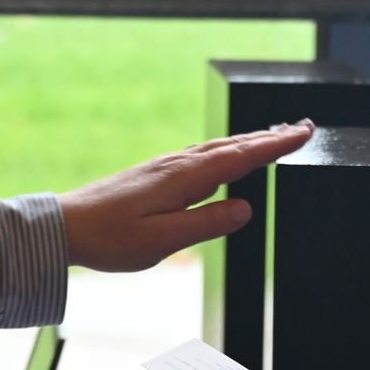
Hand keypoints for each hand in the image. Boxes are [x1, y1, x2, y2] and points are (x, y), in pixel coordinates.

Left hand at [57, 121, 314, 271]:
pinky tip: (226, 156)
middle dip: (269, 137)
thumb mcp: (163, 240)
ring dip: (249, 140)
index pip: (241, 157)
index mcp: (185, 179)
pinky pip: (202, 155)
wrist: (66, 226)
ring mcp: (166, 166)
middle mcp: (178, 165)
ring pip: (218, 147)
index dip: (274, 146)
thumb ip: (207, 224)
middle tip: (302, 129)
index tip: (304, 134)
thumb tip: (244, 209)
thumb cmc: (110, 238)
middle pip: (233, 145)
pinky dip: (225, 149)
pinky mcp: (156, 174)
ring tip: (275, 136)